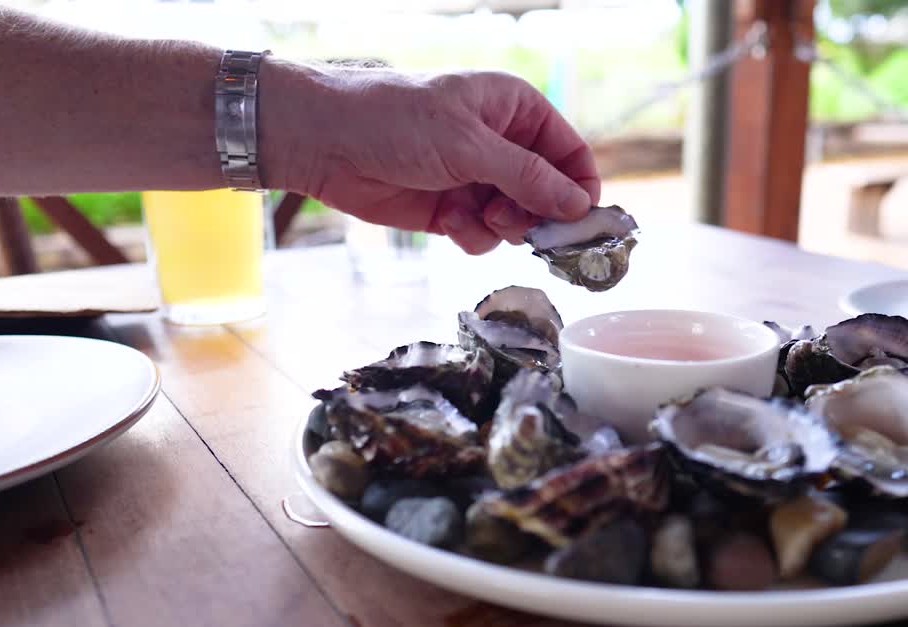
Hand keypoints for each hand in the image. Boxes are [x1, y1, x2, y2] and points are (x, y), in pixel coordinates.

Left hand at [263, 63, 600, 253]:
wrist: (326, 142)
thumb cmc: (395, 121)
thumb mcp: (470, 145)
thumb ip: (529, 178)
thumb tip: (579, 205)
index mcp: (515, 109)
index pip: (569, 151)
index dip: (580, 186)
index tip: (581, 220)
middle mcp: (501, 143)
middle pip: (549, 193)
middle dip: (538, 214)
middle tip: (519, 223)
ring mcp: (476, 178)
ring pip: (518, 219)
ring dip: (503, 227)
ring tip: (476, 215)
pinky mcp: (452, 209)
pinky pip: (485, 235)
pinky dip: (474, 236)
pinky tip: (450, 224)